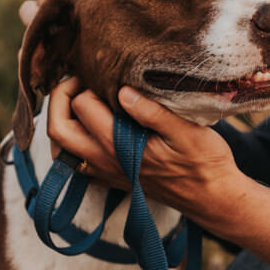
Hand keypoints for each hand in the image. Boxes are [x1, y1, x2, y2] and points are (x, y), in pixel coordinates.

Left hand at [45, 78, 244, 228]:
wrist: (211, 197)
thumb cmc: (203, 162)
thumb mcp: (187, 131)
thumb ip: (152, 111)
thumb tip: (124, 90)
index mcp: (119, 145)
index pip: (82, 106)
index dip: (86, 84)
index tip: (102, 72)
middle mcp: (105, 161)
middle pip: (58, 130)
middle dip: (59, 99)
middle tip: (79, 80)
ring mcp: (105, 172)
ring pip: (62, 148)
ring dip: (63, 120)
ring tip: (81, 99)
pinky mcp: (110, 178)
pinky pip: (76, 161)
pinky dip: (73, 140)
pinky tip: (91, 124)